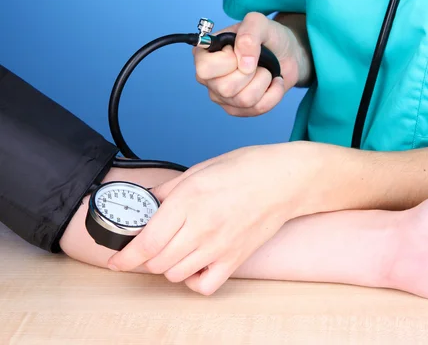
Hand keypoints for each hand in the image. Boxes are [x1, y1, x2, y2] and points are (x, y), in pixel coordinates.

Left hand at [106, 142, 322, 294]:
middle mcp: (201, 226)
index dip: (124, 257)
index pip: (146, 241)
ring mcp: (220, 246)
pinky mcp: (235, 258)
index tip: (116, 260)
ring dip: (167, 267)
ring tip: (172, 251)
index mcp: (189, 200)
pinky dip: (193, 281)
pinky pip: (205, 285)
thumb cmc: (247, 168)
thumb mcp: (201, 168)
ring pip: (176, 275)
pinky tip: (194, 265)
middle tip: (147, 246)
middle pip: (157, 262)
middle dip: (145, 258)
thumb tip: (147, 203)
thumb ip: (169, 190)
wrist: (285, 180)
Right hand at [194, 12, 305, 115]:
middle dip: (250, 73)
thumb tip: (244, 63)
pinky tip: (274, 82)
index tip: (240, 51)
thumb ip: (249, 32)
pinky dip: (274, 93)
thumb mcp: (260, 22)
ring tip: (264, 70)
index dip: (229, 60)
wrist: (287, 54)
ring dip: (263, 81)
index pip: (205, 68)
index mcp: (204, 55)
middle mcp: (209, 79)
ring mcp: (222, 97)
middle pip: (226, 88)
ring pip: (244, 100)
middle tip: (255, 62)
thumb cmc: (268, 38)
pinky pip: (257, 109)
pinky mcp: (238, 109)